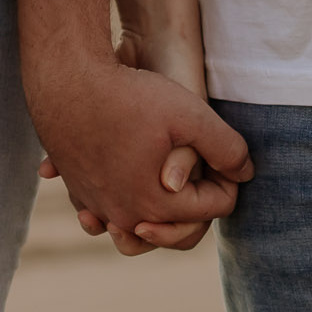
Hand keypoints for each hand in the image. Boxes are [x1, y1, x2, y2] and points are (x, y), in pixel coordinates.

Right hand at [31, 52, 252, 257]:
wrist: (65, 80)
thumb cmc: (129, 95)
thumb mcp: (190, 115)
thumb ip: (227, 148)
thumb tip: (246, 173)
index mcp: (158, 204)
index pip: (213, 208)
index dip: (228, 182)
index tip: (225, 157)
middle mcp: (123, 216)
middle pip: (175, 230)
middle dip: (195, 206)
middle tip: (205, 175)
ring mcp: (95, 207)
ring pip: (136, 228)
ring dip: (156, 215)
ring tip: (166, 191)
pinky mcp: (76, 190)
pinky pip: (103, 210)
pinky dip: (118, 202)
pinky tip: (125, 180)